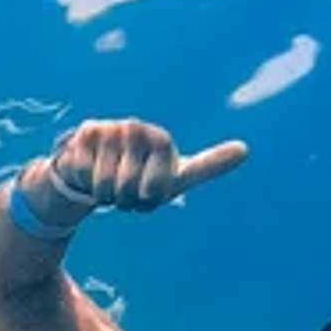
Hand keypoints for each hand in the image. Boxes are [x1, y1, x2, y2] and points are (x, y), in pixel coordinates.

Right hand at [42, 118, 246, 215]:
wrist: (95, 167)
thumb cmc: (139, 176)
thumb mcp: (173, 178)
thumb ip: (208, 165)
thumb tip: (246, 149)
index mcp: (163, 142)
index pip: (161, 185)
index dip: (160, 193)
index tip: (192, 172)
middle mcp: (139, 129)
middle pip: (130, 190)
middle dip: (124, 200)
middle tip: (124, 189)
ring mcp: (112, 129)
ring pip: (106, 185)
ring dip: (104, 194)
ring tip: (108, 181)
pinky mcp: (87, 133)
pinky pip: (85, 175)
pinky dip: (84, 182)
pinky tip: (89, 170)